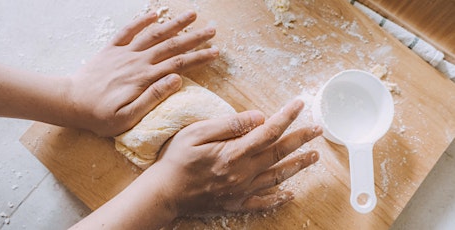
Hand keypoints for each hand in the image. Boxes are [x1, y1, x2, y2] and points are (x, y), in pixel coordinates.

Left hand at [67, 11, 217, 135]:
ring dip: (174, 23)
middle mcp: (137, 61)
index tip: (216, 52)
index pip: (179, 64)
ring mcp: (124, 53)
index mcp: (144, 78)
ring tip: (191, 14)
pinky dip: (141, 21)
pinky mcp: (111, 49)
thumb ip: (153, 97)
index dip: (199, 57)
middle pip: (171, 45)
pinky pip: (128, 31)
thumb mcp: (128, 117)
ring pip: (154, 34)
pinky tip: (154, 13)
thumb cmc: (100, 116)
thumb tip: (176, 79)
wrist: (70, 102)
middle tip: (212, 29)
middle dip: (194, 37)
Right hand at [153, 98, 321, 215]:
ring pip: (278, 176)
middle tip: (318, 129)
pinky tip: (290, 194)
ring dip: (298, 165)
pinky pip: (263, 202)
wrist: (164, 193)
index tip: (300, 104)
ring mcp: (242, 190)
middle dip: (301, 138)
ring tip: (314, 156)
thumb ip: (229, 125)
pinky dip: (279, 198)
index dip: (287, 116)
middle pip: (279, 152)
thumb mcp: (196, 133)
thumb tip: (257, 117)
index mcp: (234, 152)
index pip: (269, 131)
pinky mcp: (236, 203)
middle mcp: (243, 172)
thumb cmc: (176, 160)